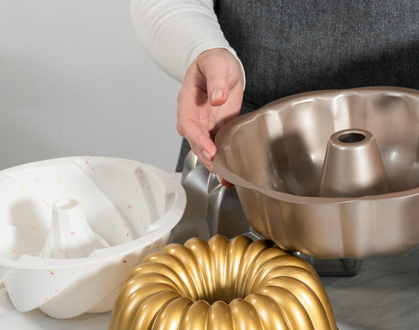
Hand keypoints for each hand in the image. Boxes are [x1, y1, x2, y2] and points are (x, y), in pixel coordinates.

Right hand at [177, 48, 243, 176]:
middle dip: (206, 157)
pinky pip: (217, 146)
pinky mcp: (218, 128)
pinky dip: (223, 160)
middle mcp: (194, 115)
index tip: (210, 149)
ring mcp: (205, 124)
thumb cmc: (214, 61)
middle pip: (194, 142)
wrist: (221, 64)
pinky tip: (231, 174)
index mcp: (188, 101)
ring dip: (213, 164)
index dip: (197, 138)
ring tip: (226, 178)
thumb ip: (217, 80)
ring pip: (204, 148)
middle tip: (220, 170)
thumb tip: (217, 98)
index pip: (188, 123)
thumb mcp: (217, 64)